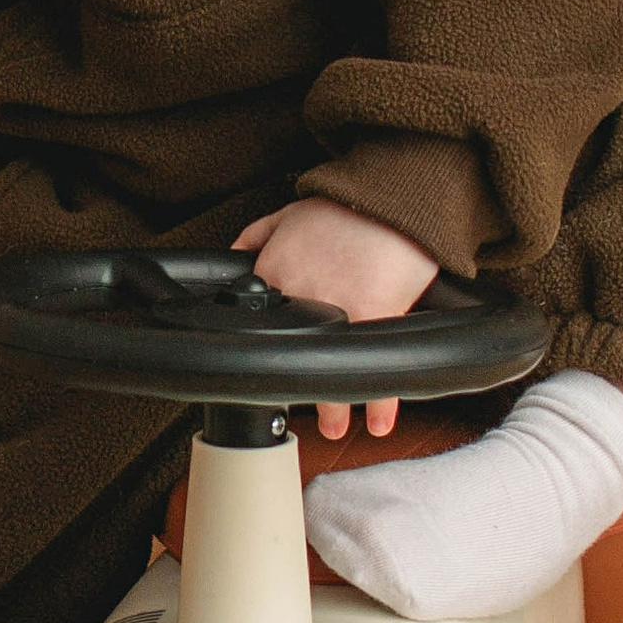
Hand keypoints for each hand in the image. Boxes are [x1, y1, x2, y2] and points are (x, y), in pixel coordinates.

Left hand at [233, 200, 439, 440]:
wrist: (389, 196)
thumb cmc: (344, 203)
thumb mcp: (287, 212)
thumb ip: (254, 236)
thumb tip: (232, 256)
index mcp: (273, 273)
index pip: (261, 328)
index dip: (267, 356)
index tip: (271, 374)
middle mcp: (297, 296)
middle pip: (290, 361)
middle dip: (297, 395)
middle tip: (302, 412)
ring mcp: (335, 311)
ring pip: (327, 377)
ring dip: (332, 411)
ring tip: (334, 427)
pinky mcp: (372, 317)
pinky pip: (370, 372)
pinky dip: (376, 404)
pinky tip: (378, 421)